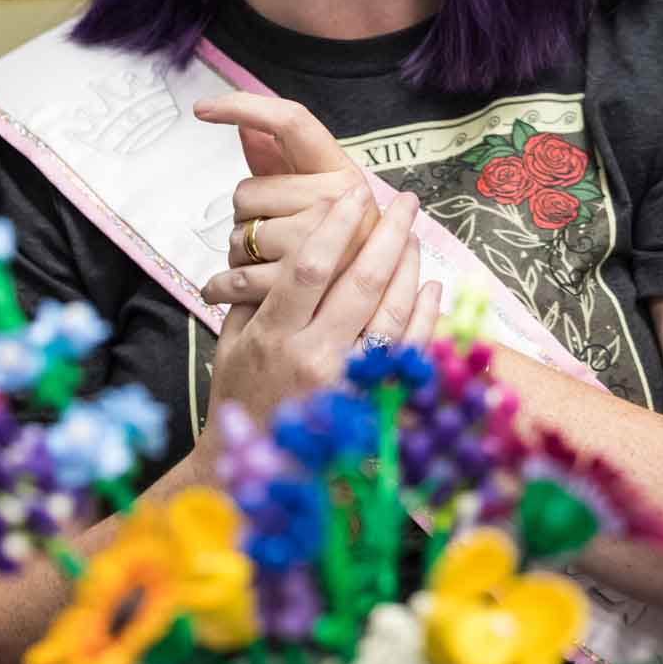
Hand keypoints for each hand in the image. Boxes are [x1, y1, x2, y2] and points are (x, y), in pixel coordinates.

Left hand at [194, 92, 379, 287]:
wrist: (363, 308)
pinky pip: (235, 275)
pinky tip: (232, 287)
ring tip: (268, 264)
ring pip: (239, 235)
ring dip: (241, 253)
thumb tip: (246, 125)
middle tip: (271, 234)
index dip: (244, 106)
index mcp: (342, 172)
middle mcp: (338, 201)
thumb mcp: (316, 197)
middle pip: (247, 191)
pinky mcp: (301, 286)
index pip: (290, 122)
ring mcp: (321, 242)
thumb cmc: (331, 244)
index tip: (202, 109)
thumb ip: (279, 160)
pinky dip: (224, 285)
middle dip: (246, 214)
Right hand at [201, 184, 442, 442]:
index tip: (352, 193)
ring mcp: (349, 383)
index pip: (311, 266)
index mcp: (274, 336)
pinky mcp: (375, 403)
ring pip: (392, 311)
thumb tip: (283, 241)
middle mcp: (313, 356)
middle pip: (361, 280)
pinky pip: (410, 351)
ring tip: (413, 235)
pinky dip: (425, 315)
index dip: (336, 224)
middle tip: (402, 200)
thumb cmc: (242, 398)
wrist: (257, 469)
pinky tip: (429, 287)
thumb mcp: (233, 342)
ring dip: (409, 266)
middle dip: (387, 232)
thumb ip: (256, 294)